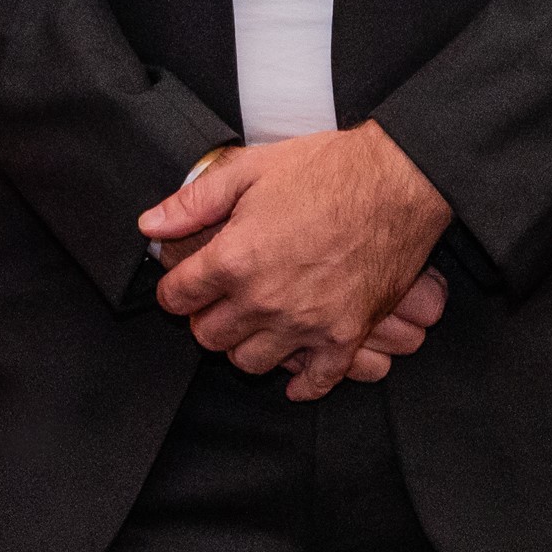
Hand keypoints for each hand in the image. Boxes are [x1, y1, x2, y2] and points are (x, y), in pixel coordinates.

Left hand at [138, 125, 452, 396]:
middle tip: (220, 300)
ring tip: (256, 323)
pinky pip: (314, 381)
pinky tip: (295, 370)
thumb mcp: (250, 170)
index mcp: (235, 259)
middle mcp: (264, 300)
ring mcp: (305, 323)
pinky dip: (301, 382)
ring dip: (246, 345)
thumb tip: (152, 224)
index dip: (176, 289)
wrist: (398, 182)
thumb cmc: (328, 170)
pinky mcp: (344, 336)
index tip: (185, 284)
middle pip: (209, 335)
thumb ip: (194, 202)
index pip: (177, 297)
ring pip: (251, 362)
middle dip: (207, 317)